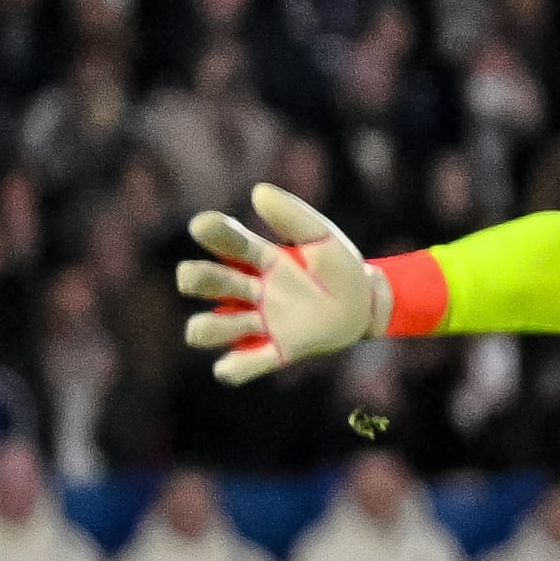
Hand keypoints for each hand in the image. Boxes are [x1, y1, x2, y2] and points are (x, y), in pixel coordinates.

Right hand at [178, 183, 386, 382]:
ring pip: (210, 329)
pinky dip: (231, 368)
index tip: (203, 224)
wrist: (367, 306)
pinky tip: (233, 365)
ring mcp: (259, 323)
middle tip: (191, 277)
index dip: (212, 233)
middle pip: (205, 283)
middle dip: (195, 279)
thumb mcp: (323, 237)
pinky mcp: (274, 352)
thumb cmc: (340, 269)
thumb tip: (257, 192)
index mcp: (259, 258)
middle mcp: (250, 291)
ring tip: (234, 321)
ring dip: (207, 327)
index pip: (226, 242)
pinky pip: (239, 367)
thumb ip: (294, 216)